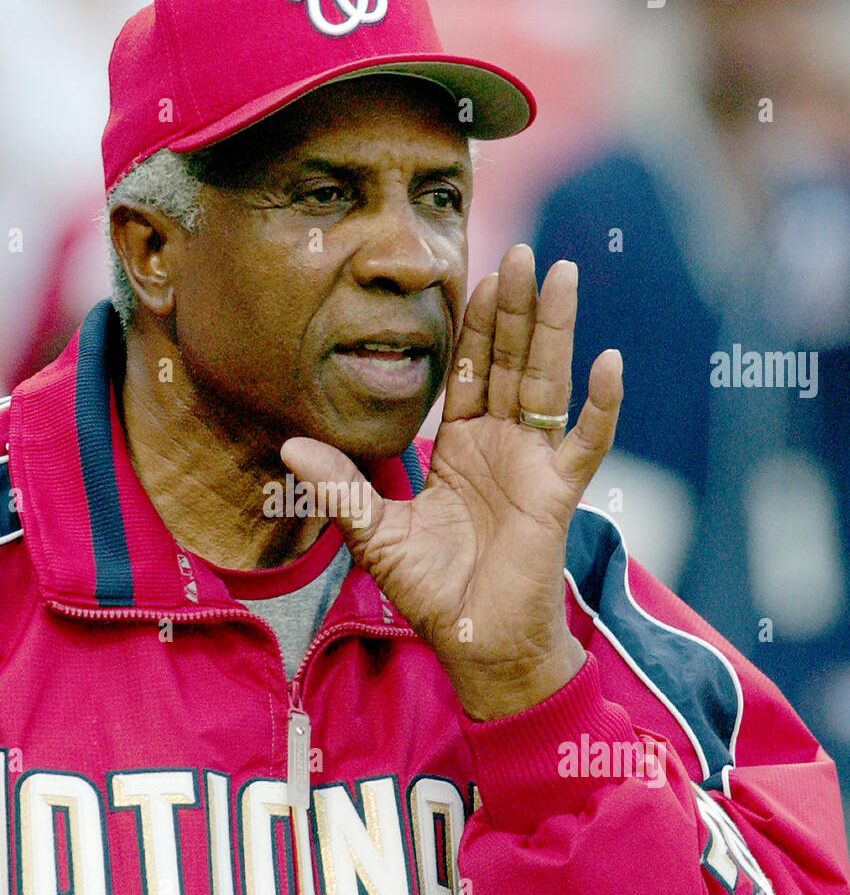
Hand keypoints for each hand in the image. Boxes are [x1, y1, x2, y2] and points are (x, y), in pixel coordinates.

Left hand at [280, 244, 622, 719]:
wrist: (473, 643)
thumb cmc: (430, 591)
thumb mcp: (374, 533)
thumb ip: (339, 487)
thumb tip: (288, 445)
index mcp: (460, 448)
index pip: (468, 371)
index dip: (473, 325)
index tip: (478, 273)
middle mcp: (501, 446)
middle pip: (511, 362)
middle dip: (517, 308)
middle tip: (525, 251)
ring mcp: (533, 465)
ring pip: (547, 382)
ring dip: (556, 330)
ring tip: (564, 274)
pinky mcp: (557, 492)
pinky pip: (585, 441)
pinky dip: (600, 404)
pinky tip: (608, 360)